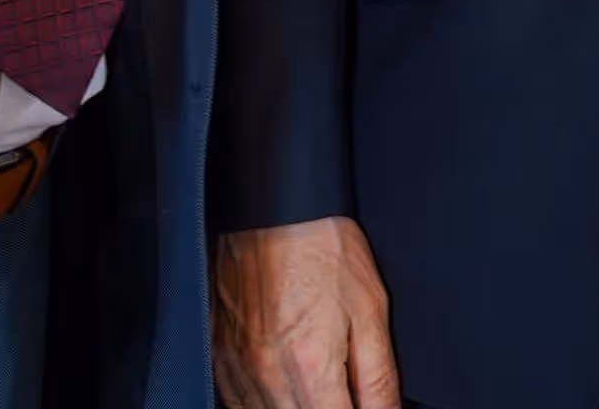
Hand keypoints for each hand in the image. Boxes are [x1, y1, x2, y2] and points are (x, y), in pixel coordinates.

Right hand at [213, 217, 398, 408]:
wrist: (274, 208)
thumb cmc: (323, 249)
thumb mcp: (371, 310)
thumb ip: (379, 377)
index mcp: (310, 366)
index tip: (362, 404)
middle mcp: (267, 375)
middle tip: (341, 391)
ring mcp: (237, 369)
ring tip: (316, 381)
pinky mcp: (219, 358)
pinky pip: (239, 405)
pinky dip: (266, 403)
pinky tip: (286, 384)